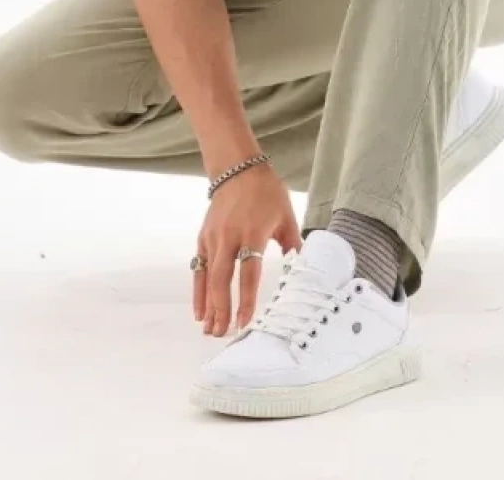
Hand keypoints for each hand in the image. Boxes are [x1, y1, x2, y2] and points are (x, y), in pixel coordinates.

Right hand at [194, 164, 303, 337]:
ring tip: (209, 331)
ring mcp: (213, 237)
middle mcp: (229, 237)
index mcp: (252, 233)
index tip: (244, 323)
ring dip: (208, 305)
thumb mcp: (286, 217)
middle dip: (221, 309)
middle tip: (222, 335)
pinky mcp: (203, 237)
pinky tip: (199, 311)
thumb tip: (305, 272)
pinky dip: (197, 291)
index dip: (245, 300)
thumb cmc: (266, 192)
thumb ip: (294, 246)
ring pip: (207, 277)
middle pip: (222, 279)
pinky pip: (198, 268)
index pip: (247, 273)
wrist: (237, 168)